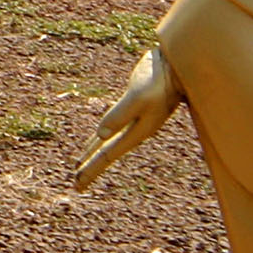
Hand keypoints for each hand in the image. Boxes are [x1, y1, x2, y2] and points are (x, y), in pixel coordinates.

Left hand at [74, 47, 183, 189]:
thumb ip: (118, 116)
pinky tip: (96, 140)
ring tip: (80, 167)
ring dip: (93, 154)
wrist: (176, 66)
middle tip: (76, 186)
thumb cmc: (160, 82)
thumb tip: (100, 135)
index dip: (92, 169)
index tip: (78, 185)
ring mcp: (132, 120)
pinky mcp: (130, 107)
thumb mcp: (138, 99)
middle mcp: (134, 130)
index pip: (108, 156)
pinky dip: (99, 137)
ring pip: (106, 142)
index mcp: (136, 133)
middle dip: (91, 169)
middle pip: (106, 154)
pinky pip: (110, 127)